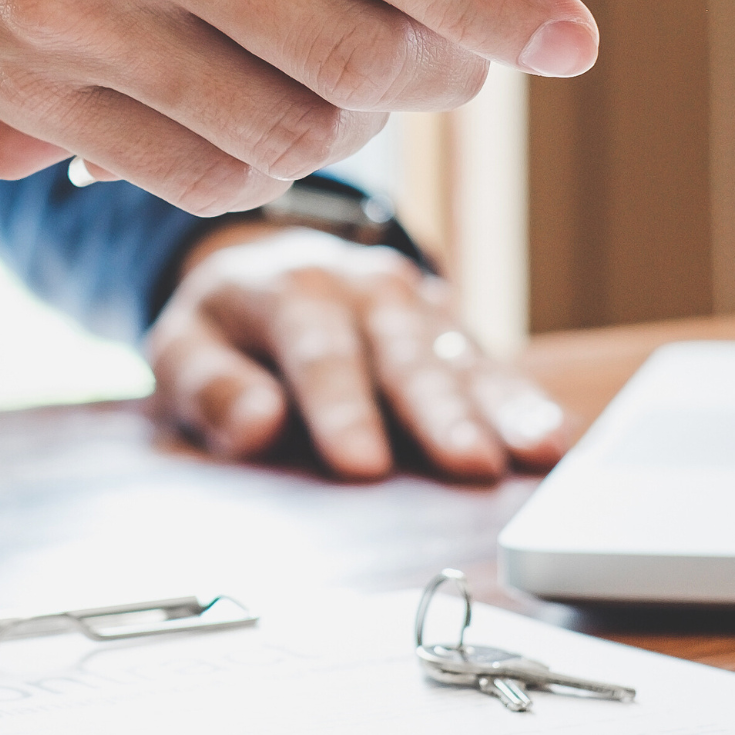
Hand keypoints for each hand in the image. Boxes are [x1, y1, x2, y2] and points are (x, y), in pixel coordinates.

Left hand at [150, 224, 566, 479]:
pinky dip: (521, 402)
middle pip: (402, 351)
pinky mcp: (450, 329)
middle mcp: (362, 287)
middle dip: (437, 409)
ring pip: (457, 356)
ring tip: (532, 452)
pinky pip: (490, 365)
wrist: (269, 269)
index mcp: (288, 289)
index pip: (317, 350)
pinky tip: (550, 440)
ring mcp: (414, 304)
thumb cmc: (226, 327)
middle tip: (467, 464)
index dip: (341, 408)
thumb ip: (208, 385)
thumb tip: (254, 425)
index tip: (363, 464)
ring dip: (496, 406)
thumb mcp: (184, 346)